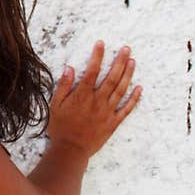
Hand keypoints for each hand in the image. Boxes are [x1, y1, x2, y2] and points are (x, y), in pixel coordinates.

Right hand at [47, 41, 141, 158]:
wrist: (70, 150)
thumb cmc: (60, 128)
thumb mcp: (55, 105)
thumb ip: (63, 86)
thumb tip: (69, 69)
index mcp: (83, 95)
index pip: (92, 70)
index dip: (98, 56)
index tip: (101, 44)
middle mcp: (98, 101)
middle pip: (112, 77)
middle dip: (120, 61)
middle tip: (126, 49)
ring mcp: (107, 112)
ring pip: (121, 90)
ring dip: (128, 75)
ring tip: (133, 62)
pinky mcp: (113, 123)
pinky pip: (126, 109)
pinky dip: (134, 99)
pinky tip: (139, 88)